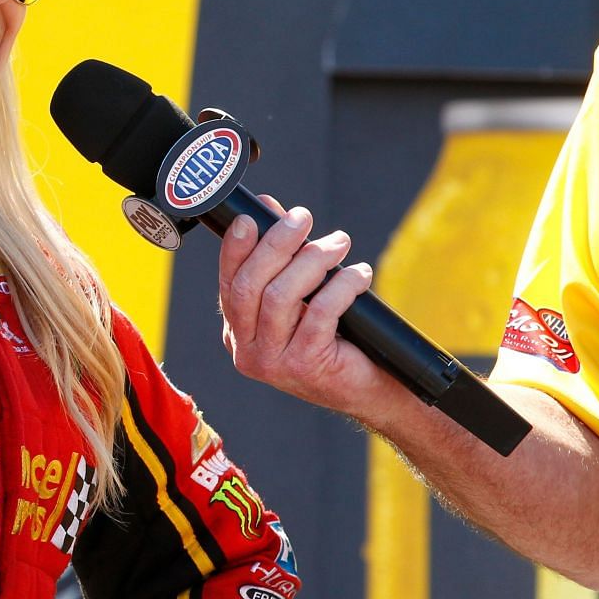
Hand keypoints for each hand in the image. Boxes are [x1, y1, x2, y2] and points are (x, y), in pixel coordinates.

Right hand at [216, 195, 398, 420]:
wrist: (370, 389)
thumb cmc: (336, 339)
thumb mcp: (301, 297)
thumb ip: (281, 260)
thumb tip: (270, 209)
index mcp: (238, 334)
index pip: (228, 284)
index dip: (237, 248)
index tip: (254, 218)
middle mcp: (246, 351)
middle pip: (249, 287)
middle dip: (275, 244)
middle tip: (302, 218)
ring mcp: (273, 363)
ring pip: (280, 297)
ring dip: (312, 260)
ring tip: (338, 243)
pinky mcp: (306, 365)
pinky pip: (319, 313)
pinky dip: (341, 286)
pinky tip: (359, 274)